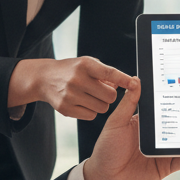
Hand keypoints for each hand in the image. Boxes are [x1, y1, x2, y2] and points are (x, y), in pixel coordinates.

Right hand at [7, 56, 129, 118]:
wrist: (45, 79)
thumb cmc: (72, 70)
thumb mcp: (88, 64)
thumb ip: (106, 73)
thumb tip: (124, 84)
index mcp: (85, 65)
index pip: (110, 73)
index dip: (124, 79)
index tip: (135, 83)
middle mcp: (77, 79)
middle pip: (110, 96)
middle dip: (110, 95)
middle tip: (103, 91)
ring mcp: (70, 95)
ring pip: (102, 108)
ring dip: (101, 104)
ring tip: (91, 96)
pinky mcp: (65, 109)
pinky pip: (91, 116)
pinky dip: (91, 111)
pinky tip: (83, 102)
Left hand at [83, 76, 179, 179]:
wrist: (104, 179)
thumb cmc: (106, 149)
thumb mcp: (116, 122)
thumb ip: (128, 104)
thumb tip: (136, 81)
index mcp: (146, 120)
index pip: (165, 106)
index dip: (177, 98)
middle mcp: (158, 133)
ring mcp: (164, 149)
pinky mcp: (167, 165)